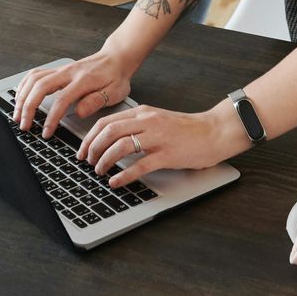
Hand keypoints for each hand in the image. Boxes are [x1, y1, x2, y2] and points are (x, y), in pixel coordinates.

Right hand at [14, 46, 139, 140]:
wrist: (116, 58)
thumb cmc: (116, 77)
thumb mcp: (115, 92)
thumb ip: (96, 101)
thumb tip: (79, 112)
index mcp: (83, 80)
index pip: (61, 100)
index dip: (51, 118)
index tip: (46, 132)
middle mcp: (68, 73)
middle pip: (40, 87)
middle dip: (28, 107)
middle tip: (24, 125)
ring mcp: (61, 70)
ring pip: (34, 79)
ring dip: (22, 97)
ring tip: (17, 114)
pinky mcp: (57, 70)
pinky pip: (35, 74)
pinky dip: (24, 85)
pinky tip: (21, 96)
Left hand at [78, 101, 246, 188]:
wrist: (214, 132)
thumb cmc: (187, 130)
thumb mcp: (158, 120)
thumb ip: (137, 126)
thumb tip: (113, 140)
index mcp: (143, 113)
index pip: (107, 121)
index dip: (89, 137)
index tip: (82, 150)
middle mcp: (147, 122)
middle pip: (109, 131)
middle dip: (92, 148)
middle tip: (87, 162)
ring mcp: (158, 138)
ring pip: (120, 146)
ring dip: (104, 161)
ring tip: (99, 172)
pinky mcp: (167, 154)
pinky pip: (139, 165)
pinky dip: (123, 175)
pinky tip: (116, 182)